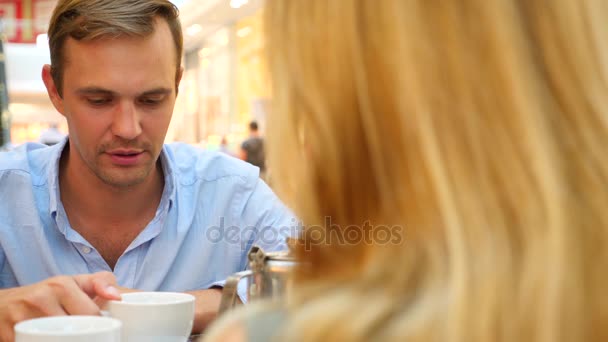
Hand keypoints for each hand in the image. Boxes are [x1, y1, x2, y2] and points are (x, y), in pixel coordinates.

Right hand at [0, 271, 120, 341]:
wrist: (3, 304)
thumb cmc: (46, 294)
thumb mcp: (73, 282)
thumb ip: (100, 282)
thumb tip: (117, 296)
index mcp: (60, 285)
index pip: (91, 314)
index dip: (98, 326)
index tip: (98, 329)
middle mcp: (41, 298)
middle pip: (74, 329)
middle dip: (81, 336)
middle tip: (82, 334)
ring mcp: (22, 317)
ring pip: (56, 339)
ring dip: (63, 339)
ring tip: (66, 336)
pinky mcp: (8, 334)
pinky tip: (48, 340)